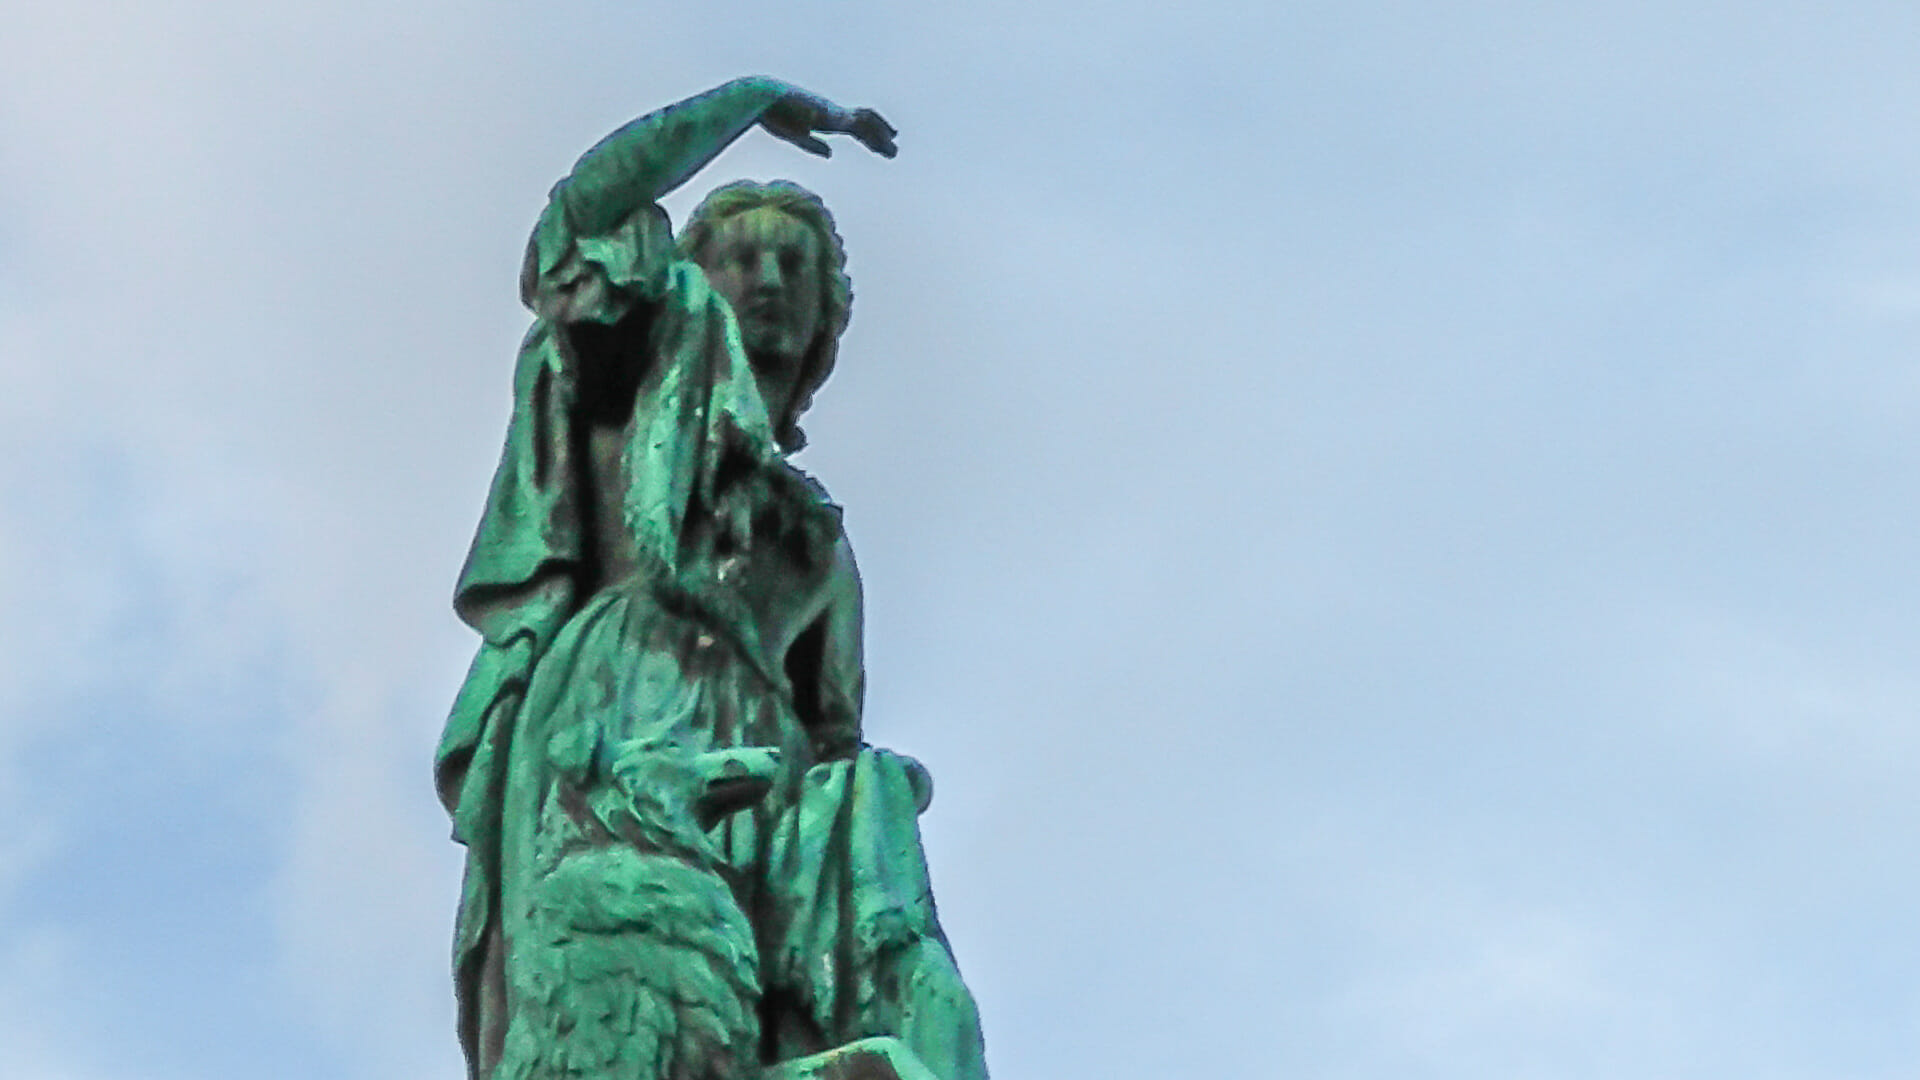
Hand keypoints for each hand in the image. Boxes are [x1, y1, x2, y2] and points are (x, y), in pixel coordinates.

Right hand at [759, 85, 897, 159]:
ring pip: (867, 122)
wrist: (765, 98)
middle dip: (878, 136)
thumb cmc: (773, 115)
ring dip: (882, 135)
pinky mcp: (834, 114)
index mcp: (822, 118)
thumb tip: (831, 154)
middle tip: (892, 150)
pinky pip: (863, 122)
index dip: (865, 136)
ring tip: (892, 151)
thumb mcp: (795, 136)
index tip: (876, 146)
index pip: (849, 127)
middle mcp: (832, 112)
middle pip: (862, 123)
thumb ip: (813, 145)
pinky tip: (887, 140)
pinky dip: (878, 131)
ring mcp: (835, 111)